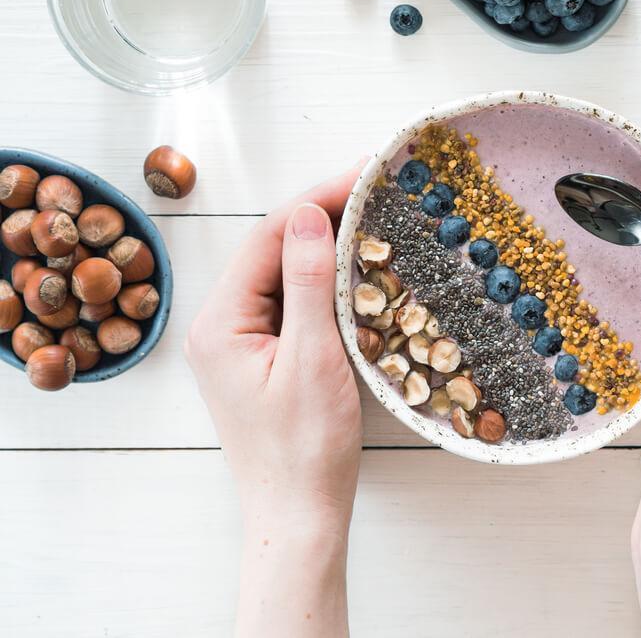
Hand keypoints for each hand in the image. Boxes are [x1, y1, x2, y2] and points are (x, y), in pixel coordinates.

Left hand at [185, 164, 365, 637]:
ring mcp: (241, 342)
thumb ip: (308, 282)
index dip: (315, 199)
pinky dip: (323, 281)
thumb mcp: (312, 358)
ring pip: (284, 274)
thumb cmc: (305, 448)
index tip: (362, 173)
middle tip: (374, 188)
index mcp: (220, 322)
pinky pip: (291, 302)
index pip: (267, 238)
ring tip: (371, 217)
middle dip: (322, 216)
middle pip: (272, 250)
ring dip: (325, 246)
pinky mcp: (263, 357)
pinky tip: (355, 269)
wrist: (299, 514)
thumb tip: (308, 212)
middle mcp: (220, 325)